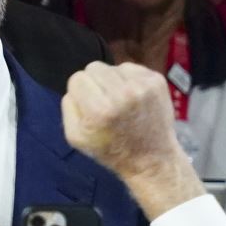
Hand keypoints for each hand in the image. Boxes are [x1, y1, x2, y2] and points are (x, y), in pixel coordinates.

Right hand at [61, 62, 199, 215]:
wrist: (151, 158)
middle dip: (94, 82)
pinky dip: (128, 79)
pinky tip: (133, 97)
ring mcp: (142, 86)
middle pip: (94, 67)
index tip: (87, 104)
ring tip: (120, 100)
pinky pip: (131, 68)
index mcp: (99, 110)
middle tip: (103, 100)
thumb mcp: (75, 138)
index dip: (79, 91)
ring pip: (113, 67)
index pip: (77, 78)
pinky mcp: (157, 81)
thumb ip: (68, 108)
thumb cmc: (110, 150)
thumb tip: (74, 88)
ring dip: (112, 80)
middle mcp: (122, 94)